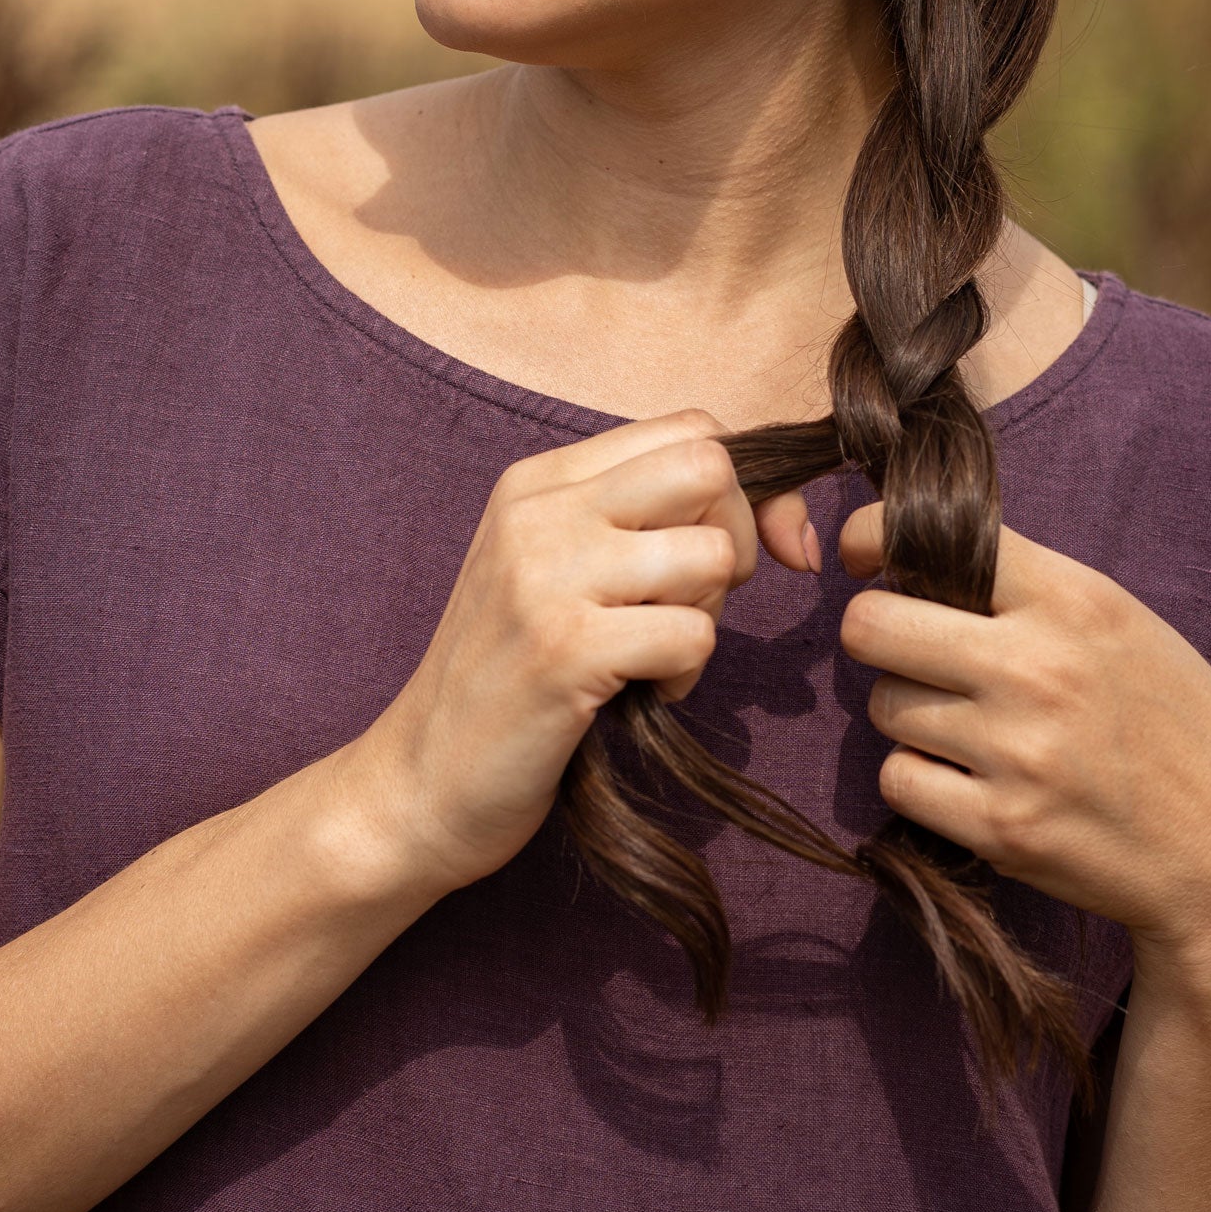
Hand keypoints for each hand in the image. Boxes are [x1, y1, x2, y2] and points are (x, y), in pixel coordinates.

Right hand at [360, 411, 815, 893]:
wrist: (418, 780)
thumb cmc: (510, 679)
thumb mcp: (560, 572)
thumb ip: (648, 526)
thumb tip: (792, 528)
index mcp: (539, 481)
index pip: (691, 431)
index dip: (741, 492)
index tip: (731, 558)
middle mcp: (539, 511)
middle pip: (710, 468)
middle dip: (735, 538)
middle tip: (691, 601)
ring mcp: (546, 577)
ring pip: (710, 555)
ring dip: (706, 616)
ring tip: (654, 656)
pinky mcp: (564, 650)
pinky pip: (693, 635)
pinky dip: (685, 676)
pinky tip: (637, 695)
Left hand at [837, 505, 1210, 984]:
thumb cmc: (1179, 728)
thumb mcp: (1122, 625)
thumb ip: (1025, 590)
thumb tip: (910, 563)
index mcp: (1072, 599)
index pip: (919, 535)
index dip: (871, 542)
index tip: (867, 562)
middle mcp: (1037, 666)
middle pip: (869, 626)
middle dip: (879, 638)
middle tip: (916, 658)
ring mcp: (1015, 750)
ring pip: (883, 706)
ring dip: (911, 717)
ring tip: (976, 732)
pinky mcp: (1000, 825)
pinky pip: (898, 779)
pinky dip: (922, 782)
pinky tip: (974, 784)